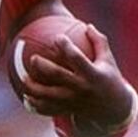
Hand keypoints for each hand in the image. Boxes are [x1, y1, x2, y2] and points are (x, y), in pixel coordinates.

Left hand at [20, 25, 134, 125]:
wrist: (114, 109)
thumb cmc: (109, 78)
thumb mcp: (108, 60)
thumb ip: (99, 42)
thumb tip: (88, 25)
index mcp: (92, 74)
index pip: (76, 58)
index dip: (65, 47)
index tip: (57, 38)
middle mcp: (81, 88)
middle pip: (57, 76)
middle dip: (43, 66)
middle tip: (32, 58)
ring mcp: (73, 101)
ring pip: (48, 96)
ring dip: (33, 88)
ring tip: (23, 79)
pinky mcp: (68, 110)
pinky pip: (49, 109)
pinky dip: (36, 105)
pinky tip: (26, 98)